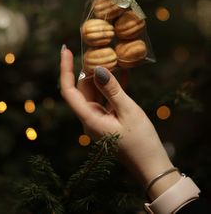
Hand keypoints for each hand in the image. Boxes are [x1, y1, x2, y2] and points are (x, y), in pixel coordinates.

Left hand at [60, 46, 180, 199]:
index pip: (68, 91)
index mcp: (89, 118)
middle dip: (88, 69)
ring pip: (94, 93)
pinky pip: (106, 99)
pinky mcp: (108, 120)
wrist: (151, 166)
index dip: (65, 69)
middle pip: (82, 89)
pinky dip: (112, 87)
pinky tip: (123, 73)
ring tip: (111, 58)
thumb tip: (98, 68)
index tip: (66, 50)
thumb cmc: (141, 142)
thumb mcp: (128, 111)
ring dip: (102, 77)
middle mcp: (89, 118)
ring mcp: (98, 119)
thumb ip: (112, 89)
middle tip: (98, 50)